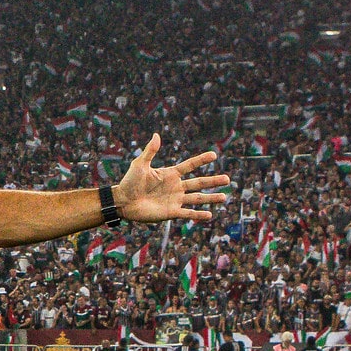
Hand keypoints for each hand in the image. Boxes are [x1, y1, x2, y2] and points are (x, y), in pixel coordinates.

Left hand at [114, 134, 230, 223]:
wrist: (123, 201)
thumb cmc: (129, 182)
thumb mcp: (140, 164)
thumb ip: (150, 151)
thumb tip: (156, 135)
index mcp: (170, 174)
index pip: (189, 165)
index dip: (201, 160)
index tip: (214, 155)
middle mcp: (176, 187)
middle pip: (198, 183)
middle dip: (213, 181)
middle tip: (227, 179)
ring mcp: (175, 200)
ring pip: (197, 198)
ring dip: (210, 198)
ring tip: (224, 197)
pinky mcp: (171, 212)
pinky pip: (187, 213)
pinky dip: (198, 215)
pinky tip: (209, 214)